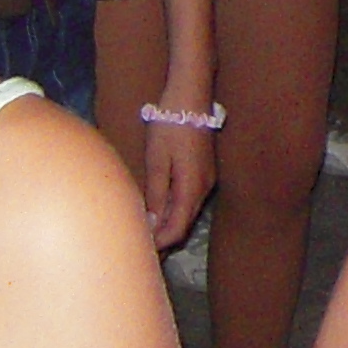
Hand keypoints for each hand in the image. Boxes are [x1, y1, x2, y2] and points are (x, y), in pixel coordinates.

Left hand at [142, 112, 218, 249]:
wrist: (191, 96)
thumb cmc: (170, 126)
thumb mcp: (157, 160)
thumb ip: (155, 194)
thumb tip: (152, 224)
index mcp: (193, 188)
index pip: (177, 228)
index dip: (160, 243)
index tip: (140, 251)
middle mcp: (204, 188)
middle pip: (184, 224)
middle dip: (164, 239)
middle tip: (140, 248)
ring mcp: (207, 180)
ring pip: (188, 213)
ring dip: (169, 226)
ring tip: (146, 233)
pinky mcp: (204, 172)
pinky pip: (189, 201)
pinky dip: (174, 211)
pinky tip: (158, 212)